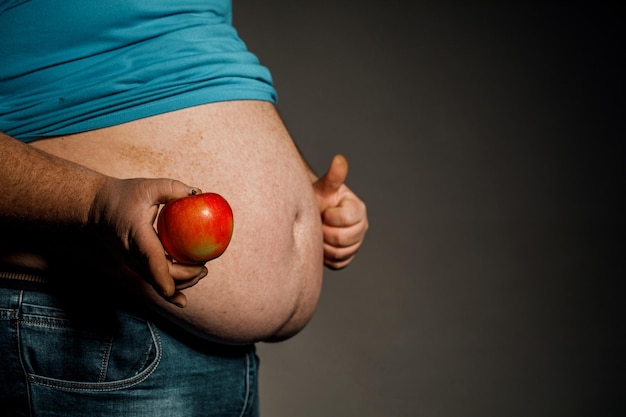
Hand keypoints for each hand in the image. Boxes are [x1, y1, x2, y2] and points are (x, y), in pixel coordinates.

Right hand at [90, 177, 207, 306]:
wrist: (93, 208)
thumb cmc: (121, 196)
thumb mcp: (147, 187)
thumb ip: (172, 188)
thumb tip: (198, 193)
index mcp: (137, 235)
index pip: (150, 259)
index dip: (161, 276)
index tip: (171, 290)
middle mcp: (132, 254)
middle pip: (160, 275)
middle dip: (185, 277)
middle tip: (206, 267)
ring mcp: (131, 262)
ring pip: (157, 281)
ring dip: (181, 282)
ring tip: (202, 272)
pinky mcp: (134, 264)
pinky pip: (153, 279)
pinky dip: (168, 286)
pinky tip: (181, 298)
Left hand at [313, 154, 367, 268]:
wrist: (312, 214)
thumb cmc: (318, 198)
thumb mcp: (324, 187)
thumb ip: (334, 176)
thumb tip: (339, 159)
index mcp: (358, 209)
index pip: (347, 219)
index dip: (331, 217)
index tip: (323, 212)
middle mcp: (361, 227)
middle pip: (344, 239)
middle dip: (326, 232)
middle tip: (318, 224)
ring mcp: (356, 243)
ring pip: (341, 253)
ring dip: (324, 245)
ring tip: (318, 233)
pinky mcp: (347, 257)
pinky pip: (338, 263)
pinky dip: (327, 257)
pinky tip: (321, 245)